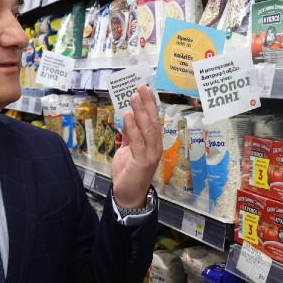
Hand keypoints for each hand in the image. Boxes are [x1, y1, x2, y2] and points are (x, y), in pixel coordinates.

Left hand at [112, 84, 161, 208]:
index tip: (146, 89)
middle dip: (146, 103)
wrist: (128, 196)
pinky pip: (137, 141)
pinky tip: (127, 115)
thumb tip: (129, 118)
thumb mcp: (128, 150)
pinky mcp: (142, 161)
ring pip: (147, 128)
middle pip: (152, 121)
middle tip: (141, 87)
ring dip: (140, 111)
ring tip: (134, 96)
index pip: (153, 120)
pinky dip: (132, 127)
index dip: (150, 105)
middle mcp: (155, 147)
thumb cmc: (128, 173)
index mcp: (153, 143)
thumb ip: (130, 136)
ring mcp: (151, 154)